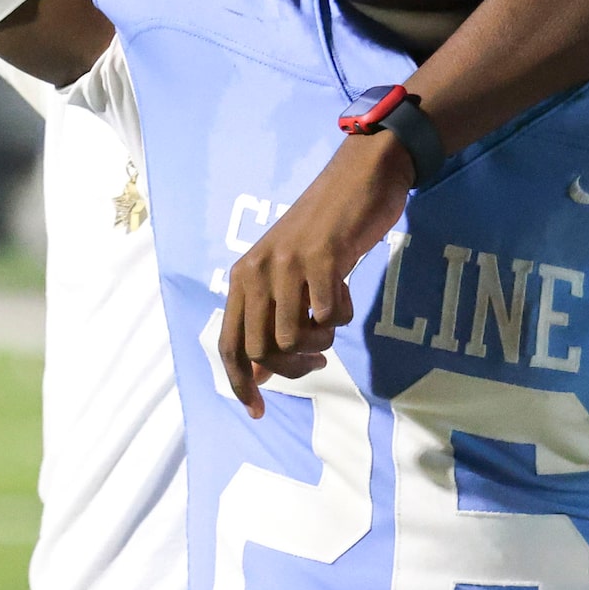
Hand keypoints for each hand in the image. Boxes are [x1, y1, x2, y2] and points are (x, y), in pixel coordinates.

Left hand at [218, 129, 413, 416]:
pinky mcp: (322, 257)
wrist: (359, 178)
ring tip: (331, 319)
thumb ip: (267, 318)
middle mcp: (256, 271)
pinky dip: (341, 316)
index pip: (229, 344)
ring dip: (320, 342)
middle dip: (292, 368)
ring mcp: (287, 264)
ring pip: (293, 338)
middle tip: (316, 359)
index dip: (241, 383)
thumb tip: (256, 374)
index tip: (258, 411)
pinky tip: (344, 295)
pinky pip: (328, 314)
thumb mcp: (285, 275)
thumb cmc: (324, 232)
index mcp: (242, 277)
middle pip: (263, 350)